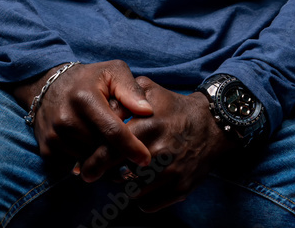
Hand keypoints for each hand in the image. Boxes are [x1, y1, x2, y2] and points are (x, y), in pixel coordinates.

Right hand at [11, 60, 154, 170]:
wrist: (48, 85)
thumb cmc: (89, 79)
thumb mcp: (112, 72)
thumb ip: (131, 89)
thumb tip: (147, 111)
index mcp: (85, 98)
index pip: (113, 131)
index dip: (132, 147)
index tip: (146, 159)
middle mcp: (66, 119)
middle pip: (101, 149)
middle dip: (115, 150)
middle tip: (124, 146)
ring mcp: (54, 136)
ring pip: (88, 160)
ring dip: (99, 156)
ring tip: (102, 141)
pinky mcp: (46, 149)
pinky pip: (72, 167)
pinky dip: (83, 161)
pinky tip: (87, 146)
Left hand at [78, 76, 238, 212]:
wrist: (211, 125)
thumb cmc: (173, 107)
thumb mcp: (151, 89)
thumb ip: (124, 93)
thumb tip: (102, 106)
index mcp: (147, 126)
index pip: (110, 150)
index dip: (92, 161)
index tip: (82, 167)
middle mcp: (159, 151)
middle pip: (118, 175)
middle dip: (102, 176)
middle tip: (92, 175)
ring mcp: (171, 173)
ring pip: (131, 192)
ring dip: (125, 184)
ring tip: (125, 172)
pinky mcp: (180, 189)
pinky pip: (147, 204)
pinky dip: (141, 197)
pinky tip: (143, 182)